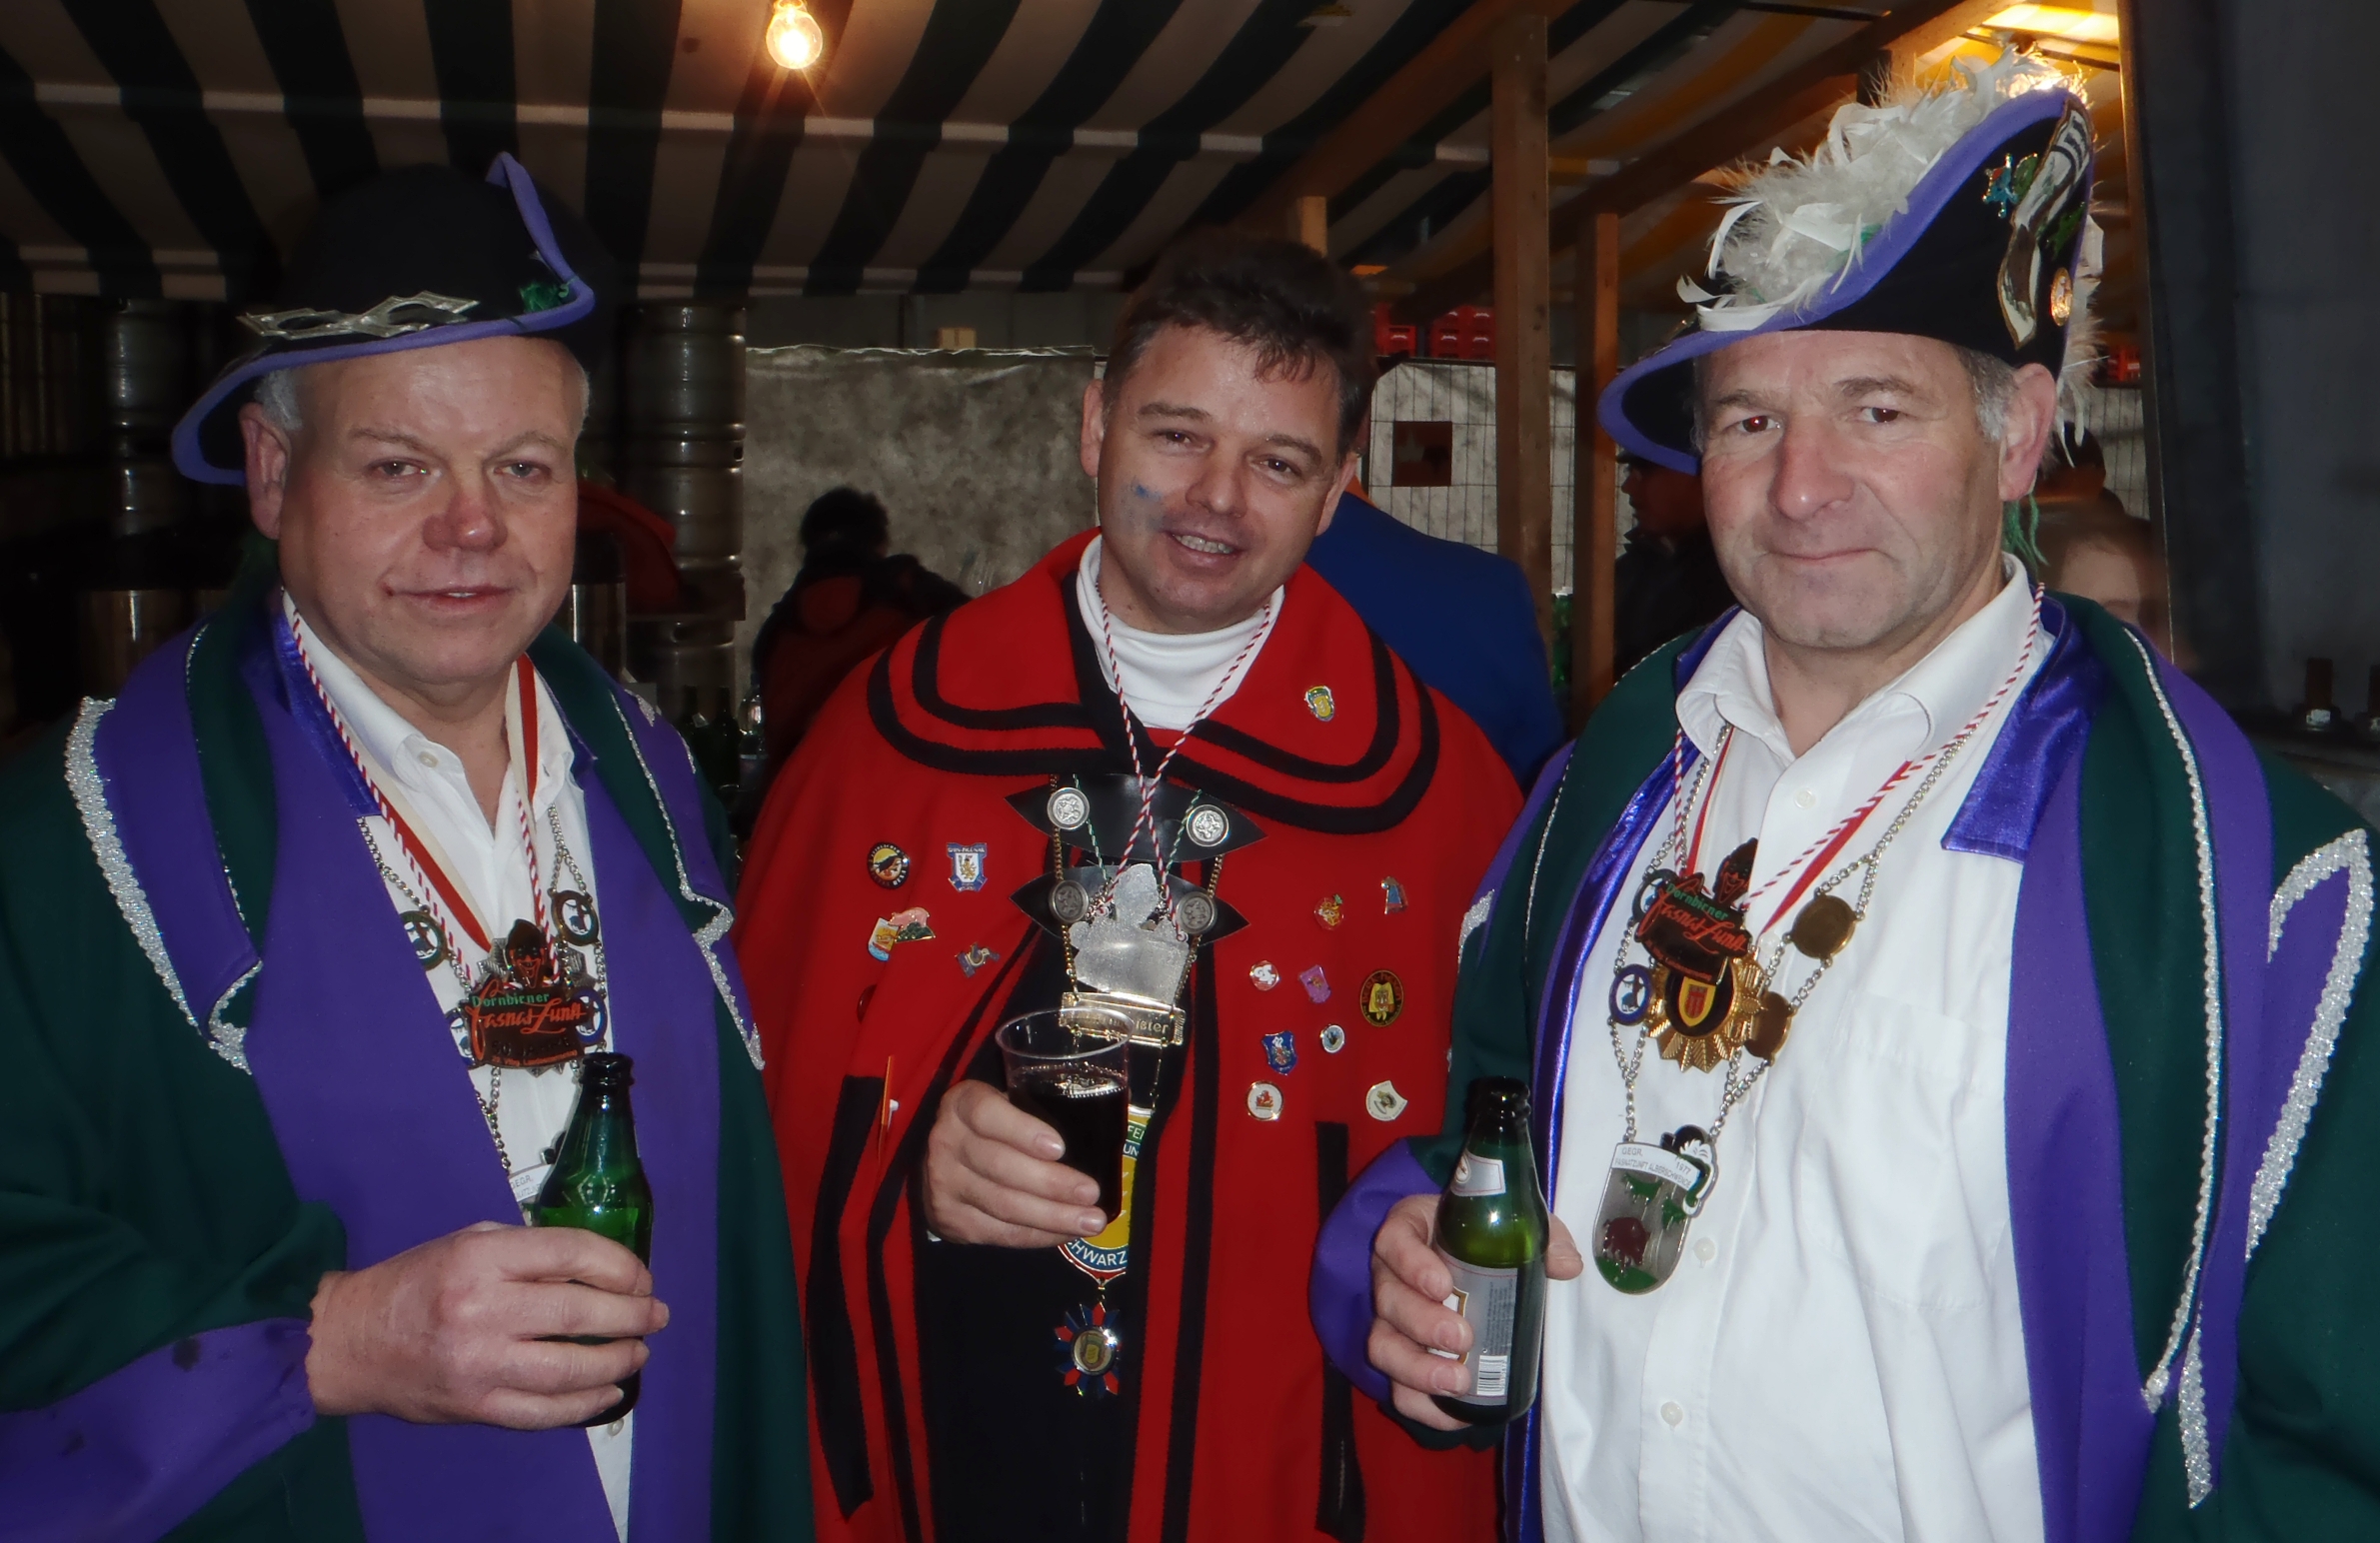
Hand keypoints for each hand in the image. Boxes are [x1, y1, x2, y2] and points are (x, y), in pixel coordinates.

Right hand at [305, 1221, 667, 1428]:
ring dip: (618, 1361)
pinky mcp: (474, 1407)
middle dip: (632, 1315)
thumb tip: (596, 1267)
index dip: (620, 1266)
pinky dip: (585, 1404)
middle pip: (580, 1313)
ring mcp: (479, 1365)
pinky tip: (609, 1391)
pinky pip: (544, 1412)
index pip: (572, 1254)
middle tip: (656, 1315)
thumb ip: (528, 1253)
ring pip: (570, 1369)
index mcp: (482, 1259)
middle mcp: (483, 1310)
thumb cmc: (416, 1283)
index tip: (641, 1278)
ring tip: (638, 1352)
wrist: (348, 1342)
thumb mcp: (469, 1244)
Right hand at [921, 1079, 1107, 1247]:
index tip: (1060, 1148)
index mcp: (961, 1105)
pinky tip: (1066, 1232)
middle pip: (1000, 1166)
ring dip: (1052, 1216)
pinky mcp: (951, 1220)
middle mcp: (946, 1142)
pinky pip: (1001, 1233)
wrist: (943, 1164)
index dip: (1022, 1131)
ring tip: (1090, 1221)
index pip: (986, 1114)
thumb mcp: (1004, 1105)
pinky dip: (1039, 1235)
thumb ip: (1036, 1112)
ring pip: (1003, 1205)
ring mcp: (944, 1184)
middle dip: (1051, 1183)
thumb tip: (1100, 1130)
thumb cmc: (993, 1129)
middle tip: (1091, 1193)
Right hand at [1367, 1194, 1584, 1429]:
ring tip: (1458, 1381)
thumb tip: (1567, 1266)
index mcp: (1411, 1232)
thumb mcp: (1516, 1228)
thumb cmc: (1489, 1239)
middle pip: (1388, 1300)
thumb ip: (1543, 1239)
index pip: (1394, 1241)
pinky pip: (1397, 1388)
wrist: (1478, 1264)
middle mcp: (1391, 1276)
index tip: (1443, 1284)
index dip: (1410, 1265)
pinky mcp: (1403, 1360)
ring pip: (1383, 1347)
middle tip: (1464, 1338)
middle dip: (1422, 1324)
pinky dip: (1422, 1405)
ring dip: (1417, 1369)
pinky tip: (1454, 1415)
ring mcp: (1392, 1321)